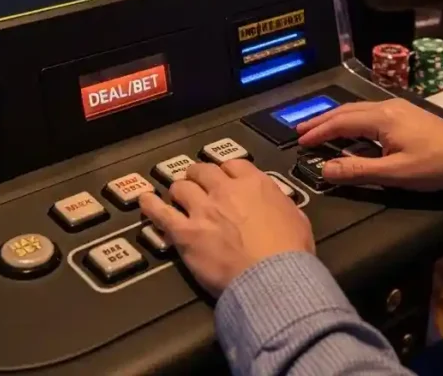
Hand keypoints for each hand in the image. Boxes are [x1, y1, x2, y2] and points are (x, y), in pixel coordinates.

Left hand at [138, 160, 313, 296]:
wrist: (273, 277)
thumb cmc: (289, 253)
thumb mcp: (297, 219)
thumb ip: (281, 205)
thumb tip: (277, 205)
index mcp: (255, 184)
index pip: (233, 164)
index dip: (226, 171)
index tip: (224, 178)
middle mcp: (226, 190)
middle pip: (203, 170)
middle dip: (199, 176)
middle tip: (198, 184)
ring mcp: (203, 209)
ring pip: (181, 187)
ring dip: (180, 191)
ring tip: (178, 197)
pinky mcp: (186, 232)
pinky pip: (161, 213)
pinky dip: (150, 206)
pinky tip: (145, 201)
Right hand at [297, 99, 442, 191]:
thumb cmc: (435, 166)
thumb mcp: (395, 173)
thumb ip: (358, 171)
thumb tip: (325, 169)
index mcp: (382, 118)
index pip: (341, 123)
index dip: (319, 132)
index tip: (300, 142)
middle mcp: (387, 107)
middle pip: (347, 111)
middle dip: (322, 121)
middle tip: (301, 131)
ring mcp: (398, 108)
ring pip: (358, 110)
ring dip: (337, 119)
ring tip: (320, 128)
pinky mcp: (407, 114)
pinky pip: (370, 113)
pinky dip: (353, 120)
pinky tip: (352, 129)